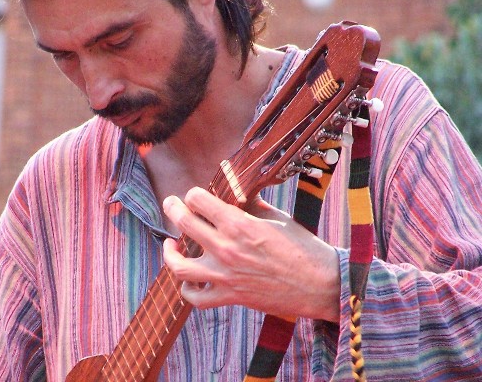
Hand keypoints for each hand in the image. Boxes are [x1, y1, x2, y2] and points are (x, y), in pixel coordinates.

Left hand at [162, 187, 340, 322]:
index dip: (194, 194)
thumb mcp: (276, 217)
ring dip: (169, 252)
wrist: (321, 284)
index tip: (195, 195)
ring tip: (170, 245)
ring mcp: (225, 275)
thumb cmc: (303, 247)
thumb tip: (234, 193)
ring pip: (179, 266)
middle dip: (172, 207)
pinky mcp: (230, 297)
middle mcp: (226, 248)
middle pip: (183, 222)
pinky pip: (196, 298)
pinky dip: (187, 289)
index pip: (198, 200)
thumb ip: (250, 204)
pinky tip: (188, 279)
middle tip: (170, 203)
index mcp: (239, 224)